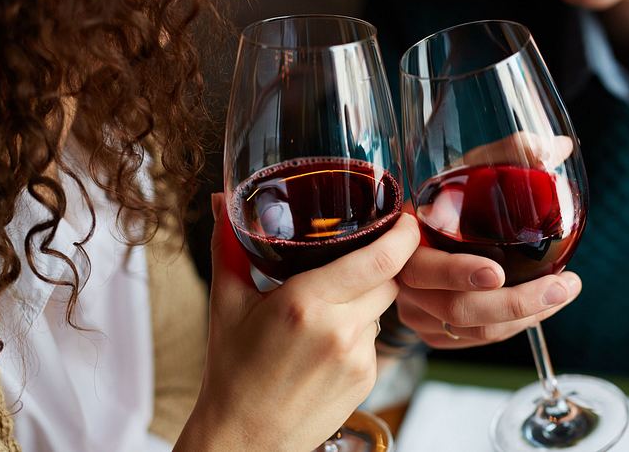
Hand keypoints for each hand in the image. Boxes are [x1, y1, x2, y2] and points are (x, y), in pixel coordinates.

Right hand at [176, 194, 419, 451]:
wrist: (244, 440)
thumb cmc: (232, 371)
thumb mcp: (226, 303)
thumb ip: (229, 245)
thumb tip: (221, 199)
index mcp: (305, 302)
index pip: (380, 259)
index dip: (403, 235)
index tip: (406, 219)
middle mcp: (339, 329)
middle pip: (389, 278)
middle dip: (379, 264)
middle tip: (355, 258)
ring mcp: (358, 358)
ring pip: (383, 307)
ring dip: (366, 298)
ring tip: (327, 309)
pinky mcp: (368, 379)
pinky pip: (375, 338)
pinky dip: (359, 330)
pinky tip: (327, 342)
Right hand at [397, 131, 581, 348]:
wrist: (413, 235)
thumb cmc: (445, 198)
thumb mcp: (466, 171)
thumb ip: (508, 154)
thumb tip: (559, 147)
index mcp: (405, 241)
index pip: (423, 267)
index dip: (458, 273)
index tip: (498, 272)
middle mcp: (405, 283)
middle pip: (458, 309)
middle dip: (516, 304)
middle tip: (560, 287)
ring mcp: (418, 313)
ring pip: (475, 331)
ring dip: (525, 317)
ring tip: (563, 292)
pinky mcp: (433, 332)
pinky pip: (477, 340)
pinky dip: (514, 327)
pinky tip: (542, 306)